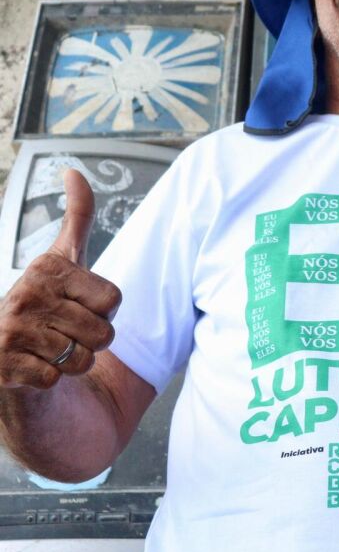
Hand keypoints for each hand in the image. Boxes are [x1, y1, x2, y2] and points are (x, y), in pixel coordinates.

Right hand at [0, 169, 118, 388]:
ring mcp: (10, 330)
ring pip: (82, 359)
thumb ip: (78, 217)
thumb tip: (74, 171)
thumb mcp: (65, 258)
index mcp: (47, 268)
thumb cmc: (46, 303)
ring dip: (73, 362)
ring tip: (50, 348)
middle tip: (65, 331)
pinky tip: (32, 366)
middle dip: (93, 340)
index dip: (105, 311)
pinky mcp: (0, 365)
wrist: (3, 348)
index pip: (114, 300)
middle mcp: (26, 294)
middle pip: (104, 333)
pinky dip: (50, 380)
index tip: (79, 305)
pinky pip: (55, 380)